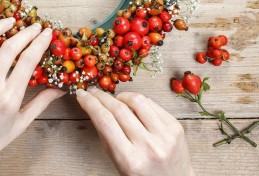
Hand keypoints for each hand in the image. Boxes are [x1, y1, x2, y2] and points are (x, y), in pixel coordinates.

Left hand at [0, 19, 64, 175]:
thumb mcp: (19, 125)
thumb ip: (40, 103)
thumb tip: (59, 89)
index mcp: (8, 99)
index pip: (28, 61)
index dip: (39, 43)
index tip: (46, 33)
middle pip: (10, 48)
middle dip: (26, 33)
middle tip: (33, 26)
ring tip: (8, 21)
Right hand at [76, 88, 194, 175]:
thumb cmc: (142, 174)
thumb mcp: (118, 162)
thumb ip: (106, 136)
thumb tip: (93, 107)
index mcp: (130, 160)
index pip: (105, 121)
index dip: (91, 104)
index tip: (82, 95)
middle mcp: (149, 147)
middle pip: (119, 110)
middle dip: (102, 97)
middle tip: (93, 92)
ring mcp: (165, 136)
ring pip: (137, 101)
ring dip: (121, 96)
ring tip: (115, 100)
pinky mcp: (176, 127)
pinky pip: (153, 104)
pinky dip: (139, 101)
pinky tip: (133, 105)